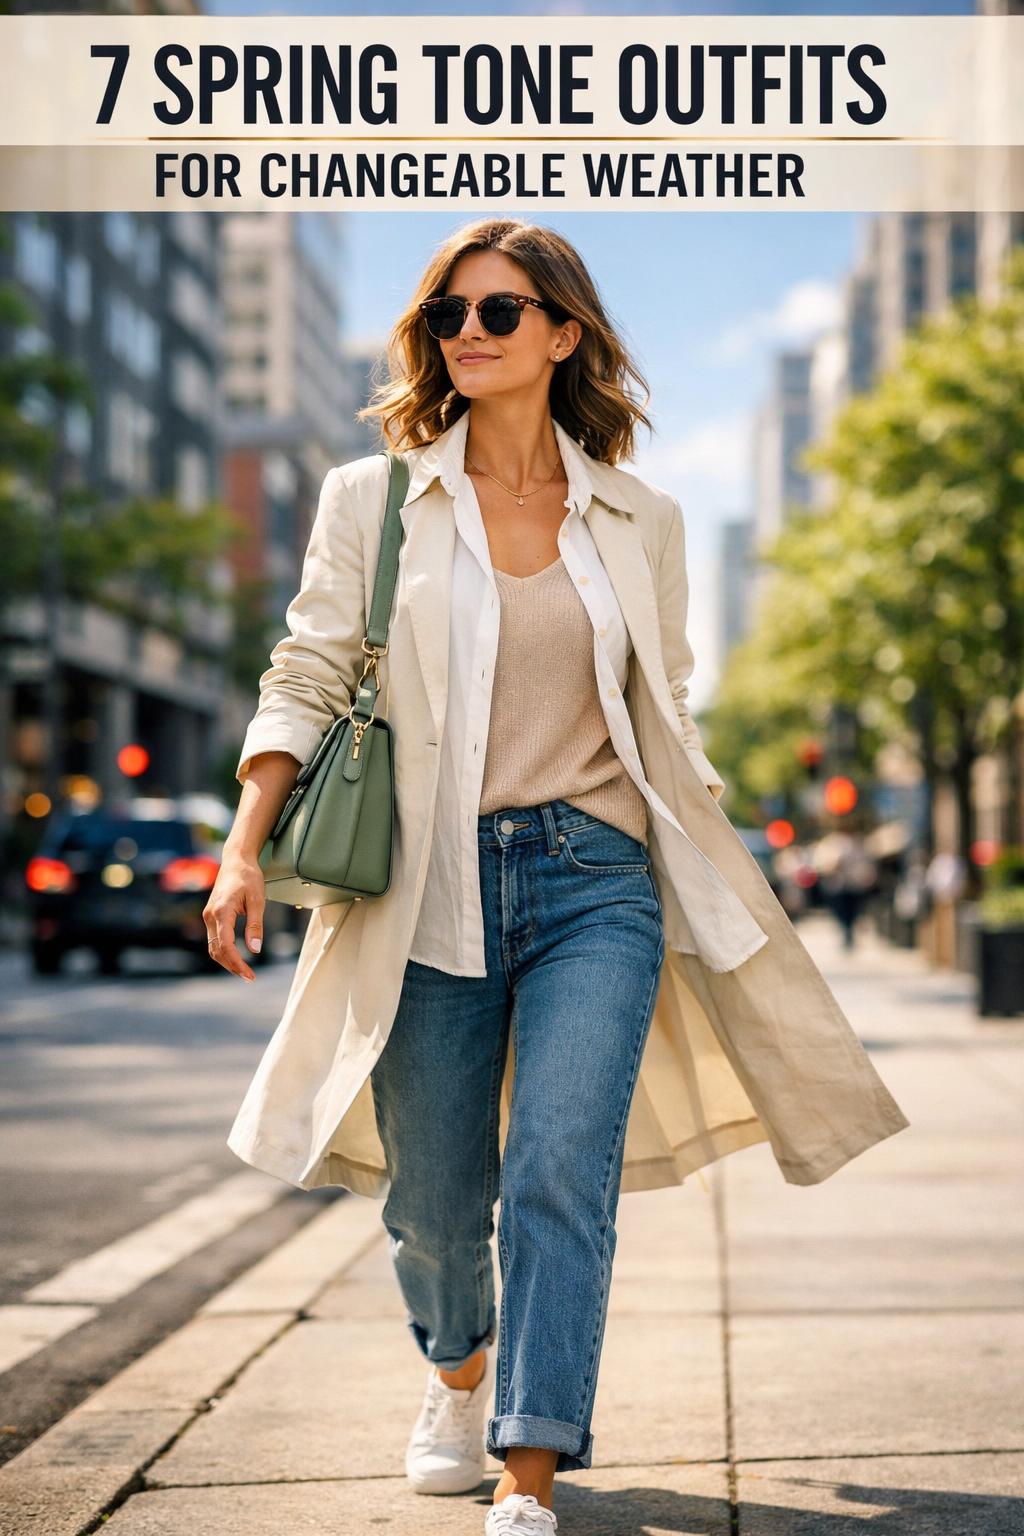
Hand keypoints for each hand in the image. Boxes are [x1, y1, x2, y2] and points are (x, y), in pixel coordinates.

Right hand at [203, 848, 265, 981]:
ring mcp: (208, 916)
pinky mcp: (210, 916)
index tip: (250, 975)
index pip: (226, 946)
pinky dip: (223, 952)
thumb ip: (255, 925)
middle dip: (232, 966)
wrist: (236, 860)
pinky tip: (236, 958)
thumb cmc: (249, 877)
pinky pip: (214, 940)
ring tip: (244, 971)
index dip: (238, 963)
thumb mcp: (257, 900)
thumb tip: (255, 949)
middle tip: (250, 977)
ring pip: (213, 947)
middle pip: (217, 950)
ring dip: (226, 961)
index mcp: (221, 911)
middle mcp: (210, 916)